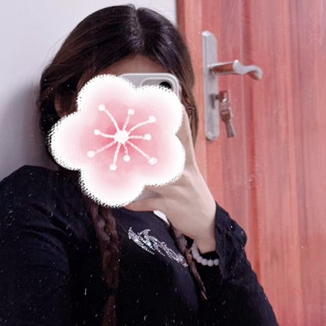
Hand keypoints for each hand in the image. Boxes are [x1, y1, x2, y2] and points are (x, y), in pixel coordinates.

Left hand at [124, 108, 216, 248]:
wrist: (208, 223)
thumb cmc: (192, 196)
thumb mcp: (189, 176)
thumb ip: (172, 163)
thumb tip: (151, 153)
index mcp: (188, 164)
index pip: (185, 137)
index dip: (180, 119)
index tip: (175, 103)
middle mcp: (184, 174)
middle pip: (164, 155)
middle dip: (146, 147)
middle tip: (128, 136)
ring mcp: (177, 190)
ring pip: (152, 179)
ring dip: (134, 176)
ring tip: (117, 169)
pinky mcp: (171, 205)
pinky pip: (147, 203)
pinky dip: (134, 203)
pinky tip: (123, 201)